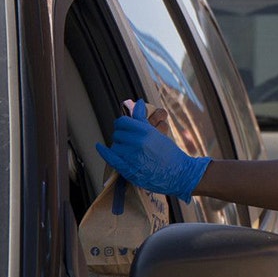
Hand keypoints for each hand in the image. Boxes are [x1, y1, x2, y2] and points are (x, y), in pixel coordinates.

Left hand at [95, 100, 209, 200]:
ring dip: (118, 146)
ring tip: (127, 149)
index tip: (123, 126)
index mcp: (145, 132)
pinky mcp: (128, 170)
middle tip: (128, 139)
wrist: (178, 174)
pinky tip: (99, 146)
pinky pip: (110, 158)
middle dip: (121, 135)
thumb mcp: (157, 133)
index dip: (122, 123)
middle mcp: (137, 143)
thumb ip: (142, 119)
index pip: (122, 122)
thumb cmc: (170, 153)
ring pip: (114, 145)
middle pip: (117, 134)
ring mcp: (131, 157)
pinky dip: (103, 151)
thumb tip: (137, 102)